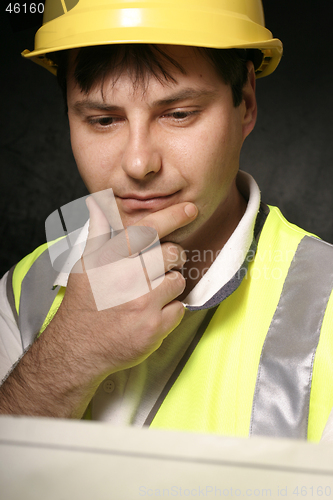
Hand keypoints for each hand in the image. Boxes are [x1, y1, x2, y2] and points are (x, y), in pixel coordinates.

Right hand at [52, 198, 197, 377]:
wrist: (78, 348)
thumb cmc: (83, 303)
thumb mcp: (84, 264)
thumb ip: (98, 232)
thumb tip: (98, 202)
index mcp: (110, 259)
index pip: (147, 230)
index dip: (172, 216)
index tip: (190, 209)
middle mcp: (128, 278)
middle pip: (171, 253)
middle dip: (172, 257)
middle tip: (160, 266)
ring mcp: (143, 304)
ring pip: (178, 280)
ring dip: (170, 285)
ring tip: (151, 293)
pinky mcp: (154, 327)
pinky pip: (180, 308)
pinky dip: (170, 310)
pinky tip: (152, 313)